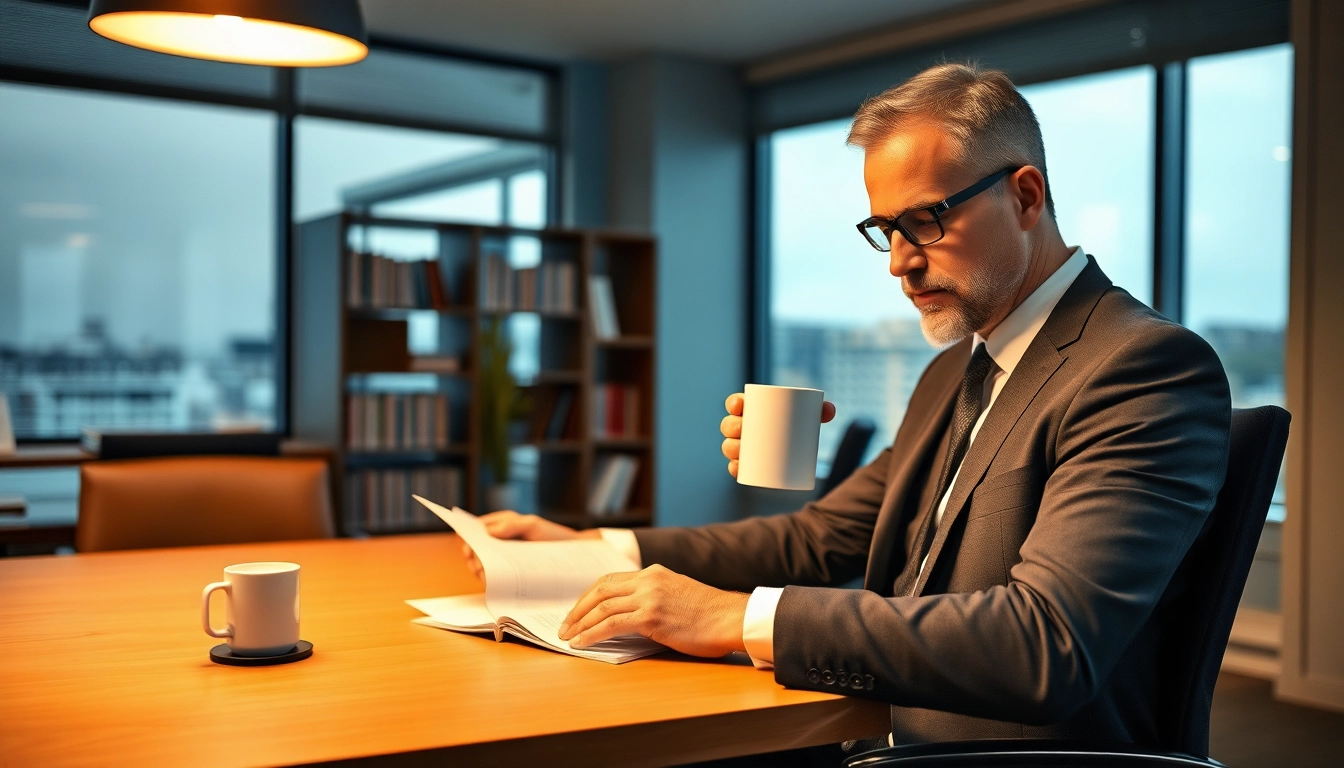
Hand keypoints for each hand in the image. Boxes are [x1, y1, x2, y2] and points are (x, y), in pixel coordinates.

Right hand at [460, 511, 601, 583]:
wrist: (572, 554)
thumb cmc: (553, 536)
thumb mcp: (534, 525)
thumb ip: (511, 525)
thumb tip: (489, 531)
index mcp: (502, 524)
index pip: (477, 528)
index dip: (468, 537)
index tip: (468, 547)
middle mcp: (499, 540)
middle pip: (475, 548)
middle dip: (473, 556)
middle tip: (476, 564)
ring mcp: (503, 557)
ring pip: (481, 563)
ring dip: (479, 569)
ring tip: (483, 573)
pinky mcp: (509, 572)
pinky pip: (493, 575)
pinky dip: (489, 578)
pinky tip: (492, 581)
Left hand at [557, 564, 749, 657]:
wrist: (731, 618)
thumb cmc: (710, 614)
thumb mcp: (678, 595)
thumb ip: (655, 597)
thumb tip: (629, 616)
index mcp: (653, 572)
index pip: (610, 580)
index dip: (588, 596)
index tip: (577, 611)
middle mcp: (648, 580)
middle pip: (600, 590)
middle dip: (578, 609)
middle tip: (565, 625)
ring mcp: (649, 596)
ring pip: (602, 607)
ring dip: (580, 623)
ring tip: (567, 637)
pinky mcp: (651, 616)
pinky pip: (611, 624)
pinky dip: (591, 634)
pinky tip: (581, 644)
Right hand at [720, 393, 835, 477]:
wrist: (798, 448)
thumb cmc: (799, 425)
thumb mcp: (808, 416)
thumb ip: (820, 410)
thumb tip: (829, 411)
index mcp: (751, 410)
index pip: (736, 403)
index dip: (733, 403)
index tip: (740, 406)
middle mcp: (742, 427)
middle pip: (729, 425)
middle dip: (730, 426)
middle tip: (743, 429)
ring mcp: (742, 446)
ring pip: (729, 445)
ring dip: (729, 448)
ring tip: (741, 451)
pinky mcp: (747, 463)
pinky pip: (735, 465)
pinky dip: (734, 467)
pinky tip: (736, 468)